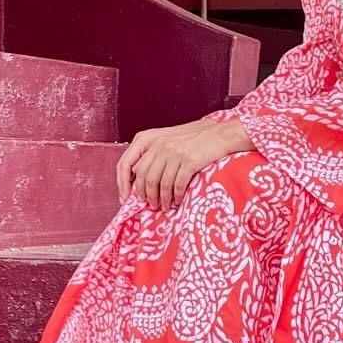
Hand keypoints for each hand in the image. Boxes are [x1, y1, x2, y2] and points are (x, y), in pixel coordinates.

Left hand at [116, 115, 251, 210]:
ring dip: (161, 200)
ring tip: (165, 207)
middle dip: (145, 196)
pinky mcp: (189, 161)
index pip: (126, 163)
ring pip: (160, 184)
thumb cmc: (194, 139)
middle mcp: (159, 144)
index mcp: (149, 138)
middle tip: (151, 205)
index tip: (125, 199)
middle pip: (143, 177)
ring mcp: (174, 152)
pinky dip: (176, 197)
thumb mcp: (167, 139)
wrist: (220, 134)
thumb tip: (136, 177)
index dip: (122, 184)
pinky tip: (178, 202)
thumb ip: (152, 153)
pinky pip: (177, 185)